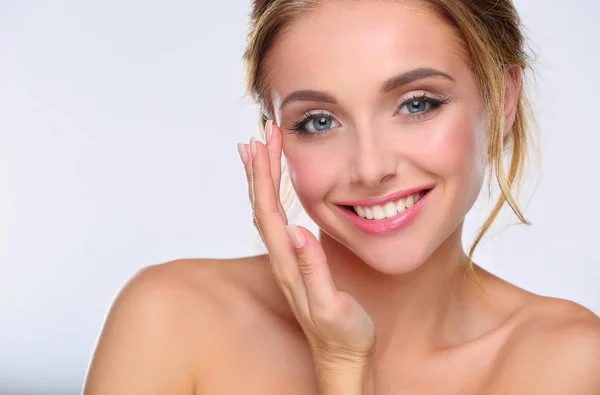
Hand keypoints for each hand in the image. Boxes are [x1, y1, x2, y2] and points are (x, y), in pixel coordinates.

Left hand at [238, 120, 375, 389]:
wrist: (342, 359)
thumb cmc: (343, 336)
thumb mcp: (332, 308)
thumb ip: (315, 271)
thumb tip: (299, 231)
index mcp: (289, 265)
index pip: (270, 212)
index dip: (265, 177)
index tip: (265, 144)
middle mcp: (282, 260)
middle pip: (262, 206)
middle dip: (260, 168)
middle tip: (260, 134)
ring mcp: (287, 262)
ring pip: (267, 213)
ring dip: (263, 180)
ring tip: (260, 152)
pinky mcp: (296, 263)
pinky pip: (278, 222)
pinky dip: (273, 198)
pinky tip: (276, 189)